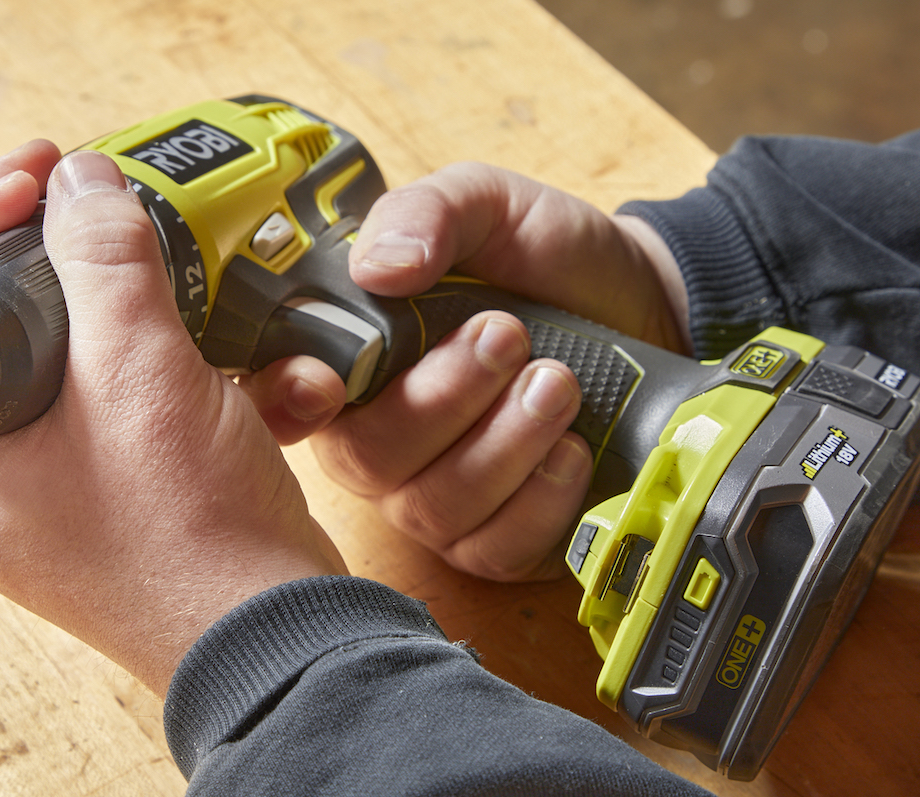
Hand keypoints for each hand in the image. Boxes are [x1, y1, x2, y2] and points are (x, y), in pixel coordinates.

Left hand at [0, 144, 345, 694]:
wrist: (270, 631)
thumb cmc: (191, 535)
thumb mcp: (139, 376)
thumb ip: (101, 260)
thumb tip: (80, 179)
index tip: (33, 177)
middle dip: (47, 247)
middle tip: (90, 191)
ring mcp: (38, 476)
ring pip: (57, 346)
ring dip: (128, 301)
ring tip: (179, 265)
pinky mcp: (102, 476)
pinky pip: (118, 387)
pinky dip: (175, 358)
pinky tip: (245, 361)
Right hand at [240, 162, 687, 581]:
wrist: (640, 301)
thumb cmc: (542, 257)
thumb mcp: (487, 204)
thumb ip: (426, 213)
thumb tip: (380, 266)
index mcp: (351, 359)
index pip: (280, 400)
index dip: (287, 401)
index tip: (328, 382)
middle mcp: (377, 440)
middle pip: (367, 459)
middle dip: (441, 401)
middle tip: (508, 335)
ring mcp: (435, 498)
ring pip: (435, 508)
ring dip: (503, 446)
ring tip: (558, 384)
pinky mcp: (498, 541)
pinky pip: (495, 550)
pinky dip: (540, 502)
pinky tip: (573, 451)